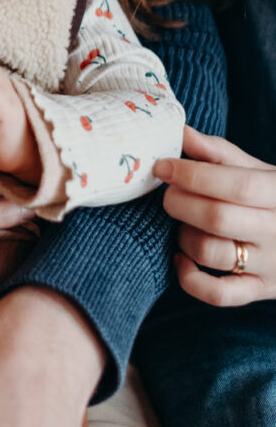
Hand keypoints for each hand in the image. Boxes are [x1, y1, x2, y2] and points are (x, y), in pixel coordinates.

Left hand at [154, 126, 275, 304]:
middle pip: (218, 218)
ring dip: (183, 236)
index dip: (193, 174)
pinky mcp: (259, 291)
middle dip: (180, 202)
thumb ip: (219, 153)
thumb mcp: (258, 171)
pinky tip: (181, 257)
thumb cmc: (273, 199)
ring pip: (212, 253)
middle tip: (167, 194)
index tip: (162, 167)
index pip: (237, 184)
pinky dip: (190, 278)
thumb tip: (180, 131)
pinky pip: (218, 295)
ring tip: (181, 223)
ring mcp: (270, 266)